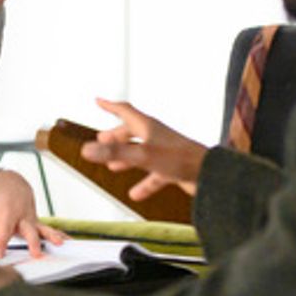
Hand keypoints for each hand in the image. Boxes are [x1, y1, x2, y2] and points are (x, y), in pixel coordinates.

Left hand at [0, 170, 65, 258]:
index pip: (2, 233)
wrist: (11, 186)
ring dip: (51, 237)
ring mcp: (32, 221)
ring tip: (59, 244)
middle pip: (27, 232)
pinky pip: (51, 230)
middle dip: (32, 243)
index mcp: (6, 217)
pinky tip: (68, 242)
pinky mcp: (38, 224)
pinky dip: (60, 235)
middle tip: (36, 254)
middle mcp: (21, 220)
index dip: (0, 244)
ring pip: (43, 230)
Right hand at [81, 98, 207, 199]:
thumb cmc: (180, 160)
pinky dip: (142, 183)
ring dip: (125, 158)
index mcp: (148, 127)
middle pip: (131, 132)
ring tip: (112, 166)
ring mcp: (165, 153)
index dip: (110, 106)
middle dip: (115, 136)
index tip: (98, 101)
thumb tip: (86, 150)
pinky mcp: (173, 169)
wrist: (210, 174)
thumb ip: (114, 154)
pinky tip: (135, 194)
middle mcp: (156, 137)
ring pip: (140, 153)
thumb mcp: (141, 156)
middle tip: (101, 141)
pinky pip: (153, 175)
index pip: (125, 111)